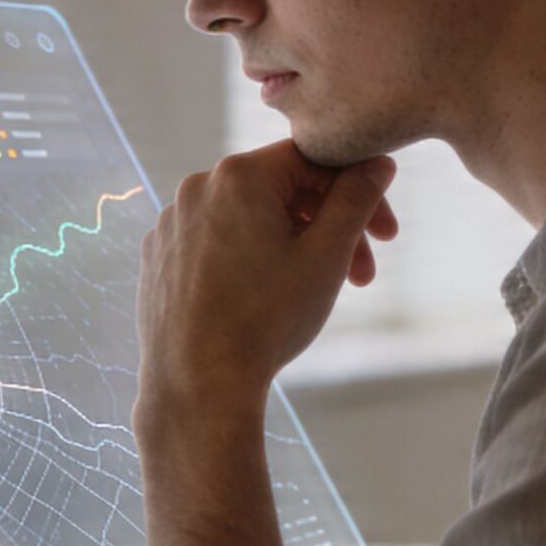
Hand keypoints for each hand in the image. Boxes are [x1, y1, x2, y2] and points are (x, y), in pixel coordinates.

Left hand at [136, 140, 397, 421]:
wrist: (197, 384)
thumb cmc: (266, 319)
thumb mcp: (327, 255)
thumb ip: (357, 198)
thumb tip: (379, 163)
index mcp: (240, 174)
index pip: (315, 161)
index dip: (358, 193)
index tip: (386, 236)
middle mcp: (198, 186)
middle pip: (282, 191)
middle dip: (329, 228)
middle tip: (362, 276)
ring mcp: (172, 222)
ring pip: (248, 219)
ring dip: (291, 247)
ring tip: (313, 294)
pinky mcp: (159, 256)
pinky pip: (215, 243)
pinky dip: (247, 260)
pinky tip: (262, 300)